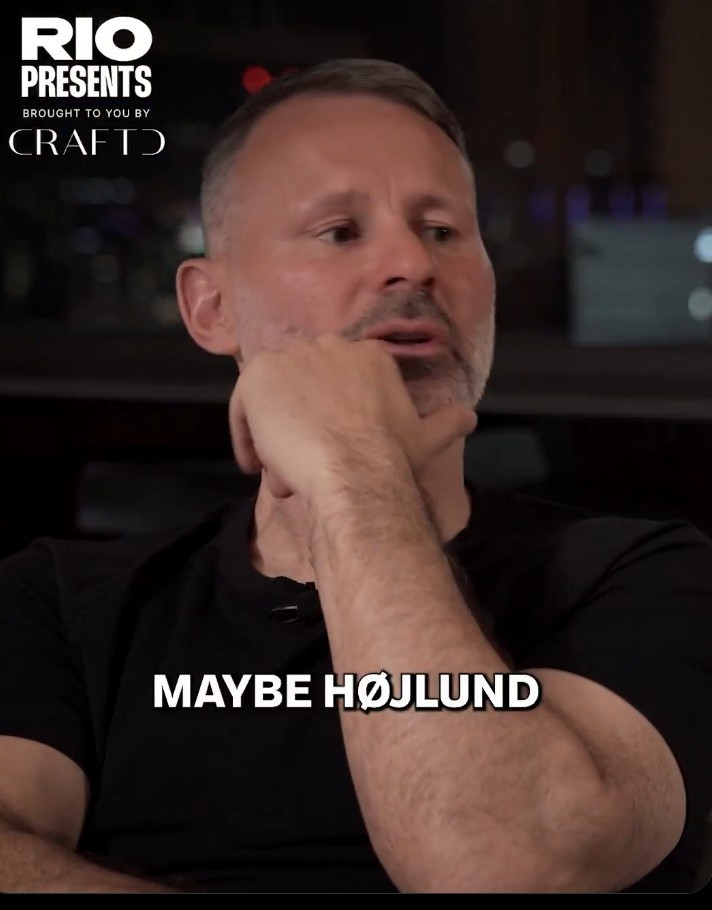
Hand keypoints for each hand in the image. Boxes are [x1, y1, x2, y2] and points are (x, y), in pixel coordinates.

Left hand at [228, 333, 476, 500]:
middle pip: (302, 392)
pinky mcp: (259, 374)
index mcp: (367, 355)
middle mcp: (329, 345)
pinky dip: (246, 436)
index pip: (334, 384)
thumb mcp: (426, 438)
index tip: (329, 451)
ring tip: (283, 475)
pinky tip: (258, 465)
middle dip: (301, 431)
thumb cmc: (392, 457)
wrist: (355, 468)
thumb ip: (447, 423)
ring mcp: (292, 357)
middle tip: (303, 470)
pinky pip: (244, 407)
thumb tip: (471, 418)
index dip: (329, 420)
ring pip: (273, 401)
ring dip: (274, 438)